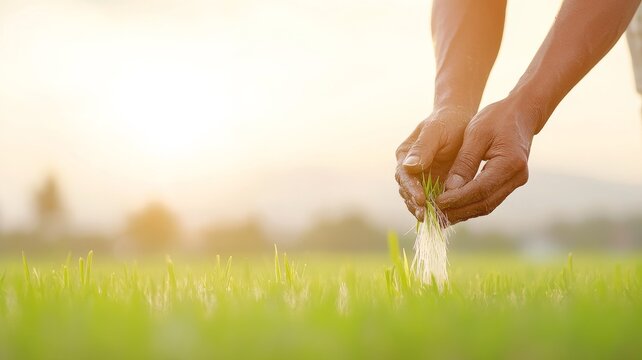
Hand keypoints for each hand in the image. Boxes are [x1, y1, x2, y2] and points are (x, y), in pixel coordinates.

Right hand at [395, 108, 471, 220]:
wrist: (461, 121)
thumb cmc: (448, 122)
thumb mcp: (435, 131)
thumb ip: (422, 148)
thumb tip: (409, 166)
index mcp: (405, 156)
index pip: (404, 176)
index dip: (411, 189)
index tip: (421, 200)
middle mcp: (410, 170)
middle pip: (408, 192)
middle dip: (416, 205)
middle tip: (427, 216)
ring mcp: (422, 179)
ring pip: (418, 200)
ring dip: (425, 211)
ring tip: (436, 221)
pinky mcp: (435, 186)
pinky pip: (433, 201)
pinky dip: (437, 210)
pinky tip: (445, 220)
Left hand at [436, 97, 538, 223]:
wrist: (521, 113)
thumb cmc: (497, 118)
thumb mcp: (476, 134)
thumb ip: (464, 162)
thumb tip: (450, 188)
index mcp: (510, 163)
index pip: (480, 189)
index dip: (457, 199)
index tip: (436, 203)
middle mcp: (517, 177)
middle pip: (484, 203)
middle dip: (458, 211)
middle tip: (434, 216)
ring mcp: (515, 182)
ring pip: (487, 205)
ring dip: (463, 212)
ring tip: (440, 217)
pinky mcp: (510, 183)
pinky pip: (488, 199)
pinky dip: (470, 205)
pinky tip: (453, 208)